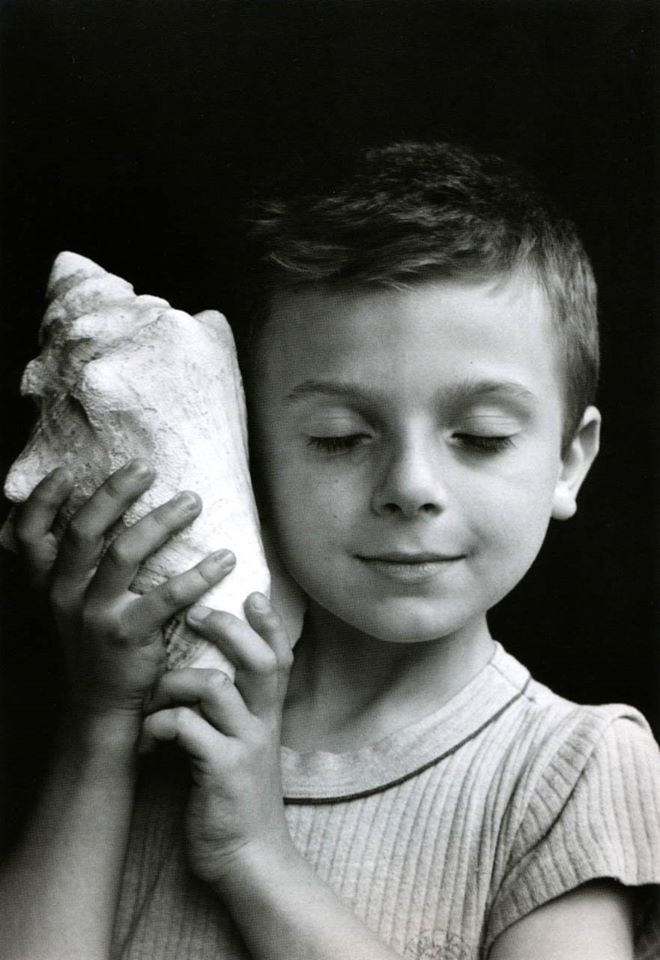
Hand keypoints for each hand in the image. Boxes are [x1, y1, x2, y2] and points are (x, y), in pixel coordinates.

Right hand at [13, 460, 236, 741]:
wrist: (100, 706)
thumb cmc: (94, 642)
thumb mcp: (70, 604)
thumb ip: (73, 564)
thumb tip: (95, 506)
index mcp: (49, 583)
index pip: (28, 535)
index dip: (42, 501)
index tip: (65, 471)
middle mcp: (65, 595)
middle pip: (83, 531)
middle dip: (114, 493)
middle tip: (145, 467)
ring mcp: (95, 616)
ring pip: (124, 553)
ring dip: (161, 521)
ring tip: (192, 501)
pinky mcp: (129, 636)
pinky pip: (167, 597)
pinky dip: (199, 574)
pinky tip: (225, 559)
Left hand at [141, 593, 293, 888]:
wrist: (249, 859)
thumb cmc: (234, 798)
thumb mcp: (243, 746)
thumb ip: (232, 711)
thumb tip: (201, 673)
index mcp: (267, 715)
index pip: (280, 657)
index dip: (270, 623)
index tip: (253, 591)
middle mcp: (262, 724)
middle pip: (260, 660)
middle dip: (229, 628)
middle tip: (198, 613)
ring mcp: (245, 746)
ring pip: (216, 686)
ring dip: (177, 681)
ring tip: (156, 694)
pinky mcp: (223, 771)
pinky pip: (187, 727)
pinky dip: (161, 723)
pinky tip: (149, 738)